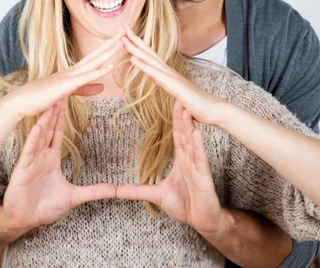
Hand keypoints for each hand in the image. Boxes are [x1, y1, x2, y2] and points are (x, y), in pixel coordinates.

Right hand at [0, 99, 115, 235]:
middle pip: (49, 128)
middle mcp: (41, 156)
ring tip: (50, 103)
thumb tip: (114, 190)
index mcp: (51, 158)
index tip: (66, 99)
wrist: (24, 221)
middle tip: (59, 91)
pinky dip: (33, 139)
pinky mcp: (23, 170)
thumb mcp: (74, 197)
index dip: (62, 117)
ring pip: (39, 136)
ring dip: (45, 119)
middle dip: (54, 111)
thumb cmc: (44, 207)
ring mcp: (31, 161)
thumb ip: (94, 191)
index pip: (58, 132)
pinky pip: (29, 152)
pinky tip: (37, 126)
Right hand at [3, 28, 124, 120]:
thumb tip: (102, 88)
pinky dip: (99, 71)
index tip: (121, 37)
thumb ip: (85, 89)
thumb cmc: (41, 98)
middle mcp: (73, 70)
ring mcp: (69, 76)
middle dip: (112, 42)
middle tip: (126, 30)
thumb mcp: (68, 92)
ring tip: (123, 42)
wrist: (21, 102)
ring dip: (109, 52)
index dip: (109, 46)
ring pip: (93, 62)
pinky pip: (86, 77)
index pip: (95, 56)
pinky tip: (110, 66)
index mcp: (74, 72)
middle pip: (97, 54)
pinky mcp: (66, 86)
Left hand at [117, 100, 224, 233]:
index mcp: (181, 160)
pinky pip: (200, 160)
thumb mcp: (156, 195)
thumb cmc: (184, 205)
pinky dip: (199, 146)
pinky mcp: (203, 177)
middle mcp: (190, 159)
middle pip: (184, 134)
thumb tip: (115, 190)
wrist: (202, 221)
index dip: (175, 120)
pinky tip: (197, 133)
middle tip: (179, 97)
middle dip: (181, 116)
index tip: (173, 102)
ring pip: (192, 143)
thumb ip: (136, 190)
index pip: (177, 136)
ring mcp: (197, 167)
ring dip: (189, 126)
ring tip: (186, 110)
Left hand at [121, 26, 227, 125]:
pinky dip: (142, 65)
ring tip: (122, 38)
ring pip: (149, 59)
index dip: (138, 44)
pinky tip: (132, 59)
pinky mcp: (173, 85)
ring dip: (135, 48)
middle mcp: (169, 71)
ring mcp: (171, 76)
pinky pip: (155, 74)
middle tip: (122, 26)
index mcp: (168, 73)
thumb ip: (164, 83)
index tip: (127, 35)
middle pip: (148, 52)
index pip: (150, 55)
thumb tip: (154, 78)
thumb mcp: (176, 92)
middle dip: (134, 39)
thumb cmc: (197, 103)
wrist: (214, 110)